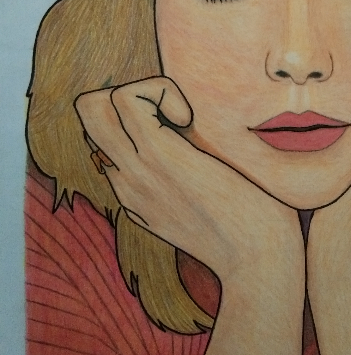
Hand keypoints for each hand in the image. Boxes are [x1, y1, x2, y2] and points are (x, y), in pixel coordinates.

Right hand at [75, 76, 304, 354]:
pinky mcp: (159, 155)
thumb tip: (207, 153)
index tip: (184, 132)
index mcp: (137, 193)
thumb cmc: (251, 234)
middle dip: (123, 94)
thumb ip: (195, 185)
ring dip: (138, 90)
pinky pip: (126, 97)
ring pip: (91, 105)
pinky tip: (189, 118)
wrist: (259, 265)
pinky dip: (155, 89)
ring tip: (182, 118)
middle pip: (86, 117)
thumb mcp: (209, 211)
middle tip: (174, 114)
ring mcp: (137, 168)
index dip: (140, 117)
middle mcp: (127, 181)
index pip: (108, 139)